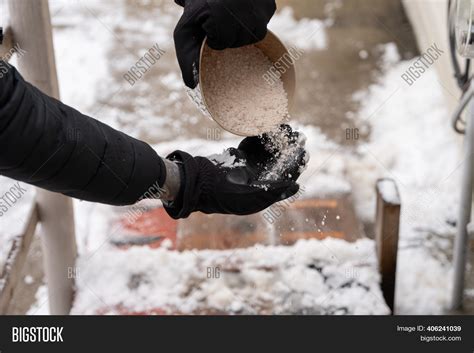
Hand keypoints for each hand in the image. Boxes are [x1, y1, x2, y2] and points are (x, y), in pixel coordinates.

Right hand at [163, 125, 306, 218]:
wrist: (200, 184)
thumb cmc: (226, 196)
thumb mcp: (253, 197)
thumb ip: (274, 191)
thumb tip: (297, 185)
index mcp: (265, 190)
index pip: (285, 176)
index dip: (295, 164)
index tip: (304, 151)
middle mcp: (259, 178)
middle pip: (278, 161)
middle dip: (288, 148)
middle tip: (298, 135)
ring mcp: (249, 166)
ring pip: (267, 150)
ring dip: (277, 139)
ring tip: (286, 127)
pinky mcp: (239, 156)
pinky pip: (253, 144)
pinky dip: (260, 135)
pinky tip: (269, 126)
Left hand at [173, 0, 276, 87]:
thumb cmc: (199, 6)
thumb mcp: (186, 29)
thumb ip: (186, 56)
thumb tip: (192, 85)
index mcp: (220, 19)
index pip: (221, 44)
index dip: (214, 38)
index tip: (208, 25)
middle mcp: (243, 13)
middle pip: (240, 42)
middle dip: (229, 35)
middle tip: (220, 19)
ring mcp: (259, 9)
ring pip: (254, 35)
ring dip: (243, 30)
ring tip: (233, 16)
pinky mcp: (270, 6)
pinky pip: (264, 23)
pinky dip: (255, 20)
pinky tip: (244, 11)